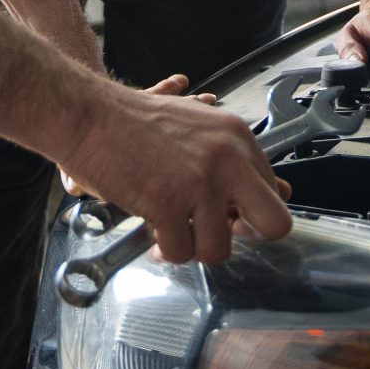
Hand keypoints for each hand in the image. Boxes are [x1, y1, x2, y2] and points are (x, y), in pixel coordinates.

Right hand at [59, 76, 294, 262]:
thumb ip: (236, 159)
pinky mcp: (167, 204)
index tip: (227, 216)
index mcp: (238, 138)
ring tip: (172, 230)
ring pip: (219, 249)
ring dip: (193, 247)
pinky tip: (153, 232)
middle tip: (215, 233)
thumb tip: (280, 191)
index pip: (275, 193)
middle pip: (274, 225)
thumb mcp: (199, 126)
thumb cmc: (135, 123)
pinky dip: (164, 249)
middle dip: (244, 238)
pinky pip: (179, 252)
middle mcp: (228, 159)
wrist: (90, 116)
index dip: (249, 213)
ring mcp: (199, 182)